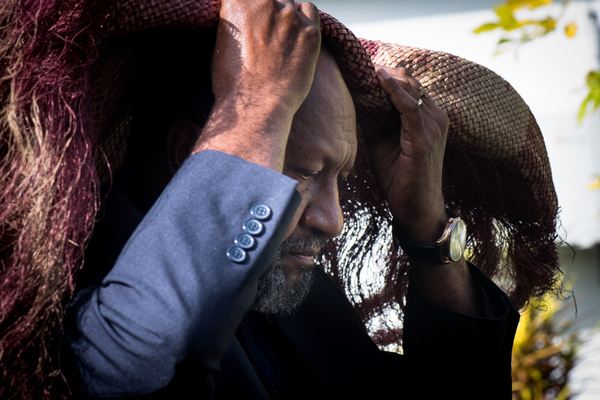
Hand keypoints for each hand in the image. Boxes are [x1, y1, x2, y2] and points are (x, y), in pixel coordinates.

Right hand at [213, 0, 320, 115]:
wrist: (258, 106)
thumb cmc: (234, 84)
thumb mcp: (221, 45)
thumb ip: (233, 23)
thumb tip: (241, 21)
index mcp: (237, 1)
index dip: (244, 7)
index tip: (247, 21)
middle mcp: (265, 2)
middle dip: (263, 11)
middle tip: (262, 34)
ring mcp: (290, 16)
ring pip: (288, 2)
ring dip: (282, 15)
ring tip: (278, 39)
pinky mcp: (311, 31)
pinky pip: (309, 10)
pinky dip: (304, 17)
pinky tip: (297, 34)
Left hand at [364, 66, 448, 242]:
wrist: (415, 209)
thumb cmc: (399, 177)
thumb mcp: (381, 141)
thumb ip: (373, 119)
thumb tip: (352, 98)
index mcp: (426, 116)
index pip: (406, 83)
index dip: (382, 73)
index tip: (357, 65)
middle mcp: (434, 116)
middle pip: (407, 81)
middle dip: (380, 71)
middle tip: (354, 64)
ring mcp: (432, 127)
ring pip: (409, 89)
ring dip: (384, 77)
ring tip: (359, 69)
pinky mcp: (425, 139)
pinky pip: (410, 107)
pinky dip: (394, 91)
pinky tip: (378, 80)